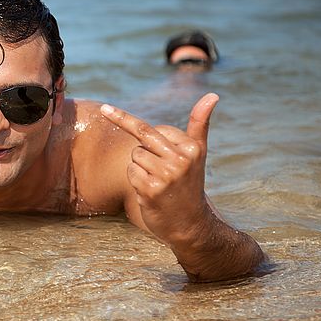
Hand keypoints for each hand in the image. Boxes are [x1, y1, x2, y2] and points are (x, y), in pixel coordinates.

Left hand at [100, 94, 217, 248]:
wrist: (190, 224)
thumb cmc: (190, 184)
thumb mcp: (198, 152)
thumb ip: (200, 123)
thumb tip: (212, 95)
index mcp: (192, 148)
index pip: (153, 129)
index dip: (147, 138)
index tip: (108, 108)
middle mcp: (181, 160)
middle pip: (141, 136)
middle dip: (124, 127)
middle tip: (115, 121)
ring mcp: (166, 176)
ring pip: (135, 156)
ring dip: (140, 168)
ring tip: (158, 182)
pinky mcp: (151, 190)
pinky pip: (131, 172)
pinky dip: (136, 181)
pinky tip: (151, 192)